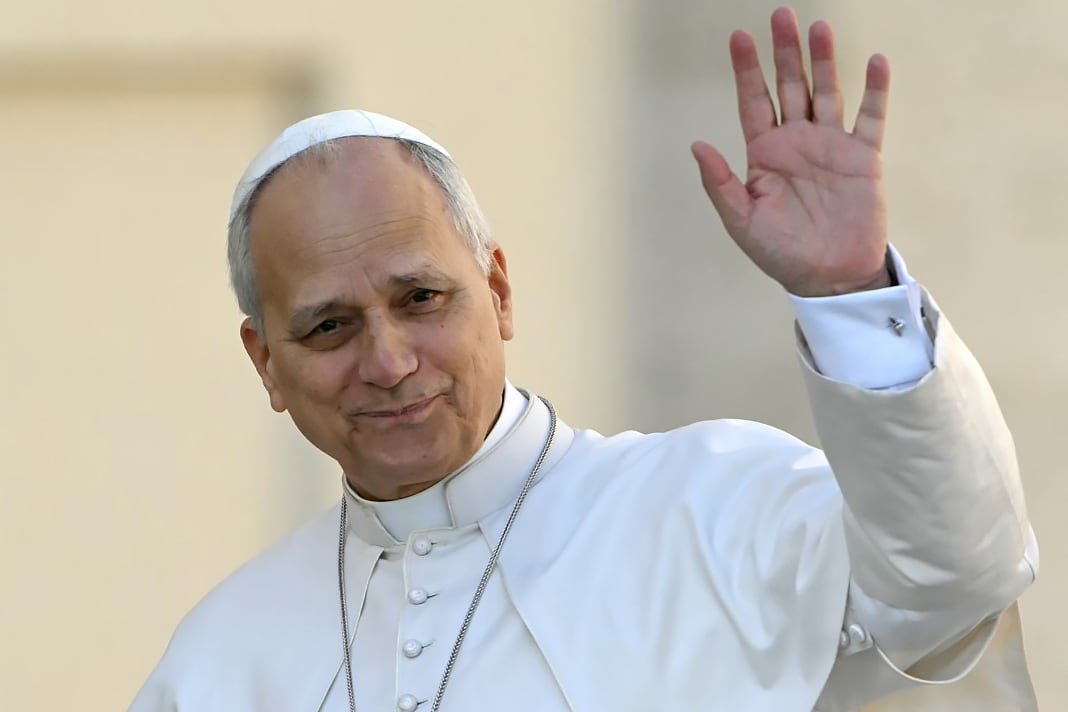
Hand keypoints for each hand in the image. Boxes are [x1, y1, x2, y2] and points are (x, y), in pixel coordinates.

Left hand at [692, 7, 891, 296]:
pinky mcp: (863, 158)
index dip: (746, 70)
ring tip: (818, 28)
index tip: (739, 37)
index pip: (753, 102)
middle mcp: (797, 142)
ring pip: (827, 93)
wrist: (828, 278)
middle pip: (791, 86)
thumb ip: (720, 183)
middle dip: (785, 52)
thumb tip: (697, 145)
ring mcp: (830, 146)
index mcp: (765, 154)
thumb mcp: (742, 221)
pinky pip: (871, 118)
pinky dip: (875, 91)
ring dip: (824, 61)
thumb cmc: (781, 253)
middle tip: (781, 15)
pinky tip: (875, 62)